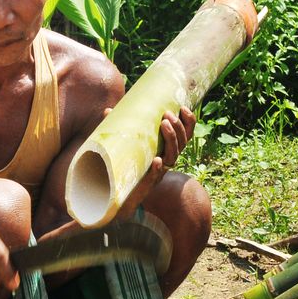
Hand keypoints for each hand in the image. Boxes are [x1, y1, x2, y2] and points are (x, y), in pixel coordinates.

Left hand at [113, 106, 195, 220]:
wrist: (121, 191)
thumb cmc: (128, 163)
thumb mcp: (129, 141)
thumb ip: (122, 127)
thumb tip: (108, 110)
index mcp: (169, 147)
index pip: (187, 133)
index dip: (189, 121)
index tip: (183, 107)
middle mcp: (169, 157)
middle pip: (183, 141)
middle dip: (178, 126)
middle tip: (168, 115)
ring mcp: (161, 169)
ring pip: (174, 154)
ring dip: (171, 138)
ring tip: (164, 124)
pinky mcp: (151, 181)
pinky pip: (158, 174)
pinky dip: (158, 167)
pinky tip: (157, 160)